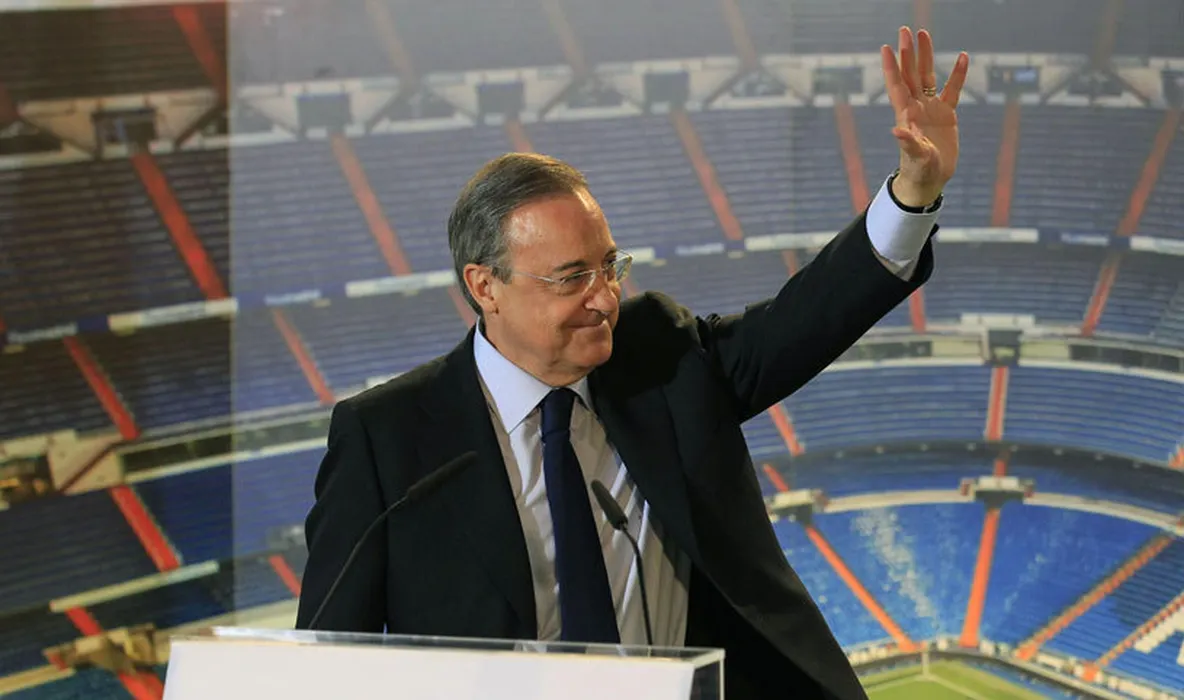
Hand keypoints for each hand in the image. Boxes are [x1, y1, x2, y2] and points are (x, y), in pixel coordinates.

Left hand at [881, 27, 968, 207]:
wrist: (930, 178)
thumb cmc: (919, 169)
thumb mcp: (915, 157)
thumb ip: (908, 143)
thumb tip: (897, 130)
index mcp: (906, 114)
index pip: (897, 85)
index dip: (891, 67)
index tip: (886, 47)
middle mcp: (916, 107)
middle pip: (911, 74)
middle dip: (908, 52)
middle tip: (905, 30)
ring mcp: (931, 108)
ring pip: (927, 76)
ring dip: (925, 56)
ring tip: (924, 34)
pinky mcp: (946, 114)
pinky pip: (953, 90)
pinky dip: (957, 75)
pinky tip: (963, 57)